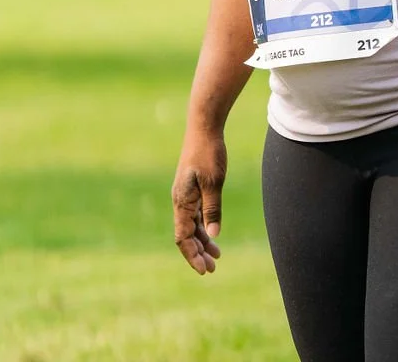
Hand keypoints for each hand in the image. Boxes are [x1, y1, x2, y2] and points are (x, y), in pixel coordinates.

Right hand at [172, 127, 226, 274]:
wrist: (204, 127)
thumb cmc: (209, 153)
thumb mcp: (214, 182)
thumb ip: (212, 208)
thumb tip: (214, 235)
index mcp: (181, 201)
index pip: (183, 237)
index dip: (192, 255)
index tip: (205, 270)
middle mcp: (180, 200)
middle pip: (186, 235)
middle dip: (198, 253)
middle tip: (213, 269)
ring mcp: (186, 194)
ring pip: (191, 225)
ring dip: (202, 242)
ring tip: (216, 257)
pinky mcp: (193, 188)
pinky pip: (195, 214)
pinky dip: (203, 227)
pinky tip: (213, 234)